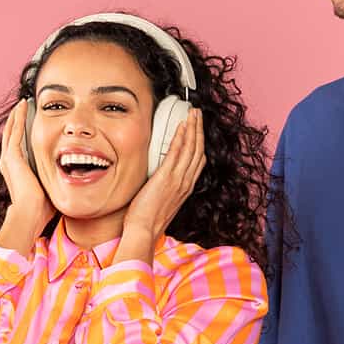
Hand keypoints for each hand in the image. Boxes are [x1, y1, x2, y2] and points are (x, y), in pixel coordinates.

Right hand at [0, 100, 55, 246]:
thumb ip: (54, 182)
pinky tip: (23, 105)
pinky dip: (18, 117)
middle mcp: (9, 163)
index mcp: (16, 171)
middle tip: (24, 106)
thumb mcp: (49, 189)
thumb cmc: (41, 209)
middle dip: (18, 120)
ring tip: (23, 102)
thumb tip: (71, 182)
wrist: (30, 215)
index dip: (22, 133)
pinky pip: (14, 131)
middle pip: (11, 135)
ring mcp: (9, 158)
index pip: (18, 146)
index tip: (31, 122)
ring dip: (17, 115)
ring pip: (11, 130)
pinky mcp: (12, 156)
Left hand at [123, 108, 205, 242]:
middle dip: (199, 129)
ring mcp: (178, 179)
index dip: (199, 142)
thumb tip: (161, 179)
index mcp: (185, 187)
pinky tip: (182, 126)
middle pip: (198, 150)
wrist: (144, 230)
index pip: (198, 160)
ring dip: (193, 128)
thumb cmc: (148, 219)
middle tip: (198, 114)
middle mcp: (186, 182)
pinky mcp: (167, 177)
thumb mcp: (163, 201)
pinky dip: (181, 137)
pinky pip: (177, 152)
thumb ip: (166, 188)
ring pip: (191, 148)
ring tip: (193, 113)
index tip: (197, 130)